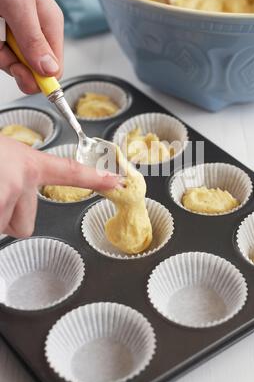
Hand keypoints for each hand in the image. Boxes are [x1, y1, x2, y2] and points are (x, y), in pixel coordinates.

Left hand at [0, 0, 63, 93]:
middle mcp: (34, 31)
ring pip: (9, 60)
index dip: (41, 78)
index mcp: (49, 26)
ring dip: (0, 53)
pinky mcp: (0, 30)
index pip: (54, 67)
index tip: (26, 79)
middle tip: (3, 51)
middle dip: (14, 64)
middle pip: (29, 68)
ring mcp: (15, 31)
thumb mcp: (20, 5)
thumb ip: (35, 40)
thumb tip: (50, 70)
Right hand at [0, 135, 119, 238]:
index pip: (71, 173)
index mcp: (29, 163)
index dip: (95, 179)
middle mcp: (24, 177)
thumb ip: (18, 175)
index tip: (116, 182)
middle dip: (7, 217)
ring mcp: (9, 192)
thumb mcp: (3, 155)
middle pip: (25, 226)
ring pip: (3, 226)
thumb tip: (14, 189)